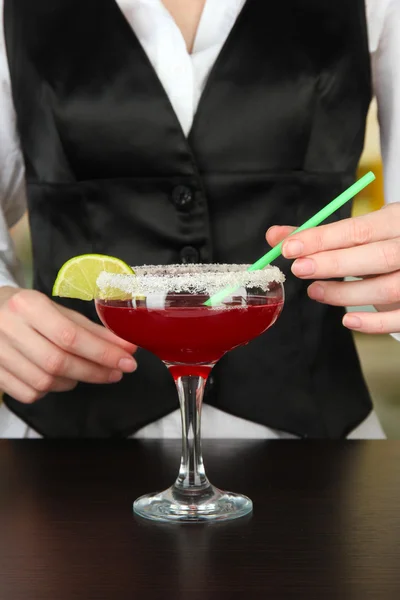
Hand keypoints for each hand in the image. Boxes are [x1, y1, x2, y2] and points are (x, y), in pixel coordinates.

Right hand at [0, 287, 136, 403]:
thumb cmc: (26, 310)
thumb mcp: (56, 310)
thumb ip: (89, 329)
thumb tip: (124, 347)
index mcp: (28, 305)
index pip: (70, 335)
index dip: (102, 352)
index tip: (128, 360)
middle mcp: (9, 328)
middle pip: (58, 362)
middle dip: (94, 371)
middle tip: (117, 372)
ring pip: (44, 381)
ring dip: (73, 381)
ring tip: (85, 371)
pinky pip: (29, 393)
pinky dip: (50, 390)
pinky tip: (57, 378)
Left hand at [266, 203, 399, 334]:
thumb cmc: (385, 243)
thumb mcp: (361, 232)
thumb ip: (319, 235)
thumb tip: (275, 237)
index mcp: (396, 220)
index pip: (358, 229)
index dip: (321, 239)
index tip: (289, 248)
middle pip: (377, 256)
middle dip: (333, 264)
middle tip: (299, 269)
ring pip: (387, 288)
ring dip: (345, 293)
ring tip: (315, 291)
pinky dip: (373, 323)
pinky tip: (347, 319)